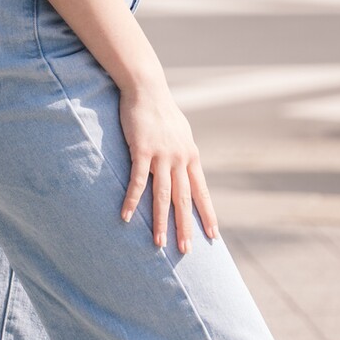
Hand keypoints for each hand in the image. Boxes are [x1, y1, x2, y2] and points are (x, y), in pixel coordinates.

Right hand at [119, 77, 217, 253]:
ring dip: (161, 221)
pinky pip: (137, 181)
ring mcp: (162, 155)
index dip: (207, 214)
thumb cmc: (161, 111)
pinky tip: (127, 216)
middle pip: (184, 199)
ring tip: (159, 243)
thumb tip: (187, 166)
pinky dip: (132, 200)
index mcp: (190, 156)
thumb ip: (183, 152)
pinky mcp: (142, 150)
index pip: (201, 192)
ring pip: (163, 195)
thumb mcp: (181, 133)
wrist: (147, 88)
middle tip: (186, 250)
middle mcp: (180, 159)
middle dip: (186, 226)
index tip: (213, 236)